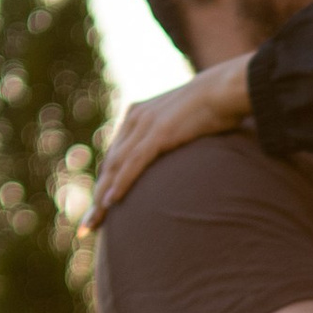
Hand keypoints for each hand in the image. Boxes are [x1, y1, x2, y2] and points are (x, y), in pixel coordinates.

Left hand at [87, 58, 252, 227]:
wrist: (225, 89)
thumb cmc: (213, 106)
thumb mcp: (184, 121)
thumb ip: (173, 134)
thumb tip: (177, 148)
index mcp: (138, 114)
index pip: (116, 155)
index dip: (106, 181)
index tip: (100, 205)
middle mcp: (135, 118)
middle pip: (110, 164)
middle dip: (98, 195)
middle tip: (87, 224)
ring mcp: (145, 125)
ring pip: (116, 166)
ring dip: (102, 196)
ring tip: (94, 221)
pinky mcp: (158, 133)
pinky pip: (133, 164)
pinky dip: (120, 183)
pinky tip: (111, 202)